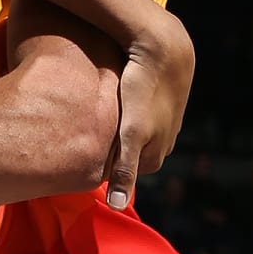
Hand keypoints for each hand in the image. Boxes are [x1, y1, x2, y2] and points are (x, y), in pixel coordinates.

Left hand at [105, 8, 193, 209]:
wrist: (166, 49)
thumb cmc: (143, 91)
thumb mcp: (131, 133)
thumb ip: (124, 169)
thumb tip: (116, 205)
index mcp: (157, 154)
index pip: (125, 173)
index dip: (105, 165)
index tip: (84, 155)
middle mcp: (167, 140)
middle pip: (130, 154)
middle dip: (112, 148)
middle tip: (87, 134)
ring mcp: (168, 120)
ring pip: (135, 131)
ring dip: (120, 126)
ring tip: (98, 115)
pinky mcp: (166, 98)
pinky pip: (141, 110)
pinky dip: (130, 106)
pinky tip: (116, 95)